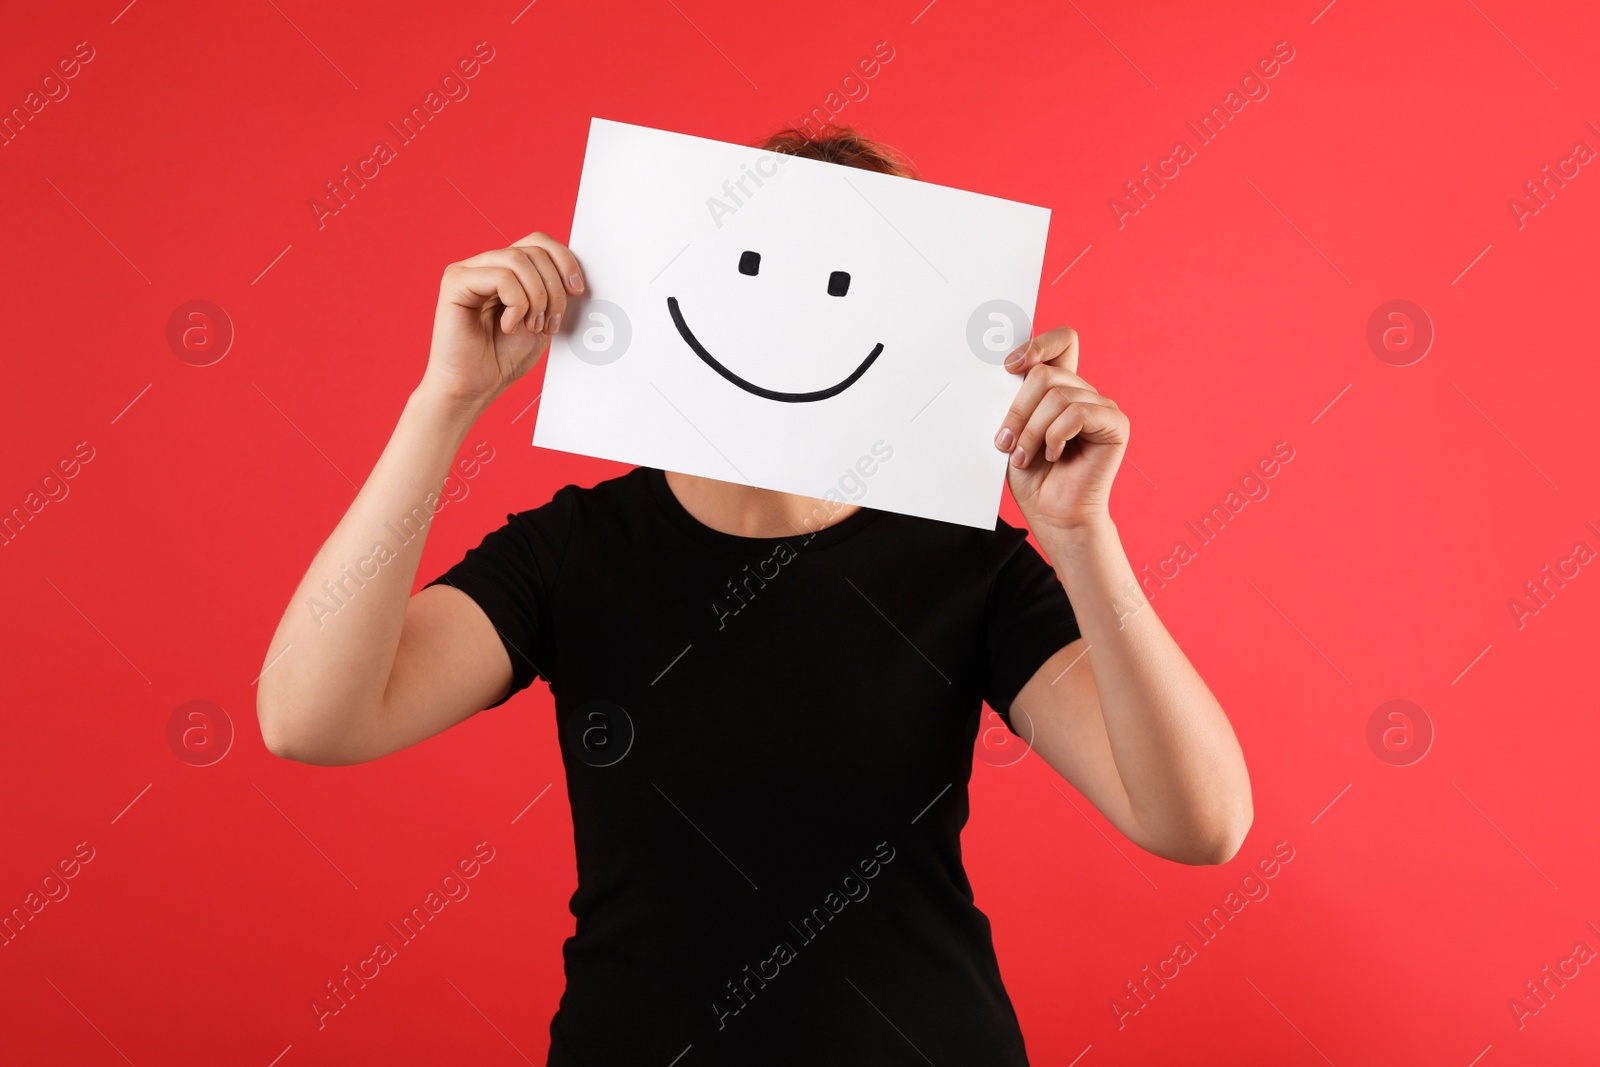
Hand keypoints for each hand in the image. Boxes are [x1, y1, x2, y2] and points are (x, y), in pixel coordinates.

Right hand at [419, 231, 584, 411]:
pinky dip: (516, 303)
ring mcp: (467, 271)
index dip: (564, 261)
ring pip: (518, 259)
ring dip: (537, 296)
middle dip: (553, 288)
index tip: (577, 291)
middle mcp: (484, 265)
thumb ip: (552, 294)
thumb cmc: (501, 359)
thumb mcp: (541, 321)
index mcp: (504, 270)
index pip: (538, 242)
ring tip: (531, 325)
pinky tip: (508, 326)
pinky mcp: (455, 283)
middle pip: (533, 250)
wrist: (472, 388)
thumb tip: (574, 275)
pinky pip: (500, 276)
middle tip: (550, 322)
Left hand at [992, 326, 1128, 534]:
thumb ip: (1015, 398)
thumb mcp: (1013, 430)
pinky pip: (1077, 413)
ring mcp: (1101, 406)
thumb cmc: (1033, 477)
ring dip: (1031, 430)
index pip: (1062, 341)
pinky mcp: (1114, 424)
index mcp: (1062, 387)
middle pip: (1045, 372)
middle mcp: (1084, 392)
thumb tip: (1005, 370)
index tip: (1009, 367)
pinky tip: (1053, 455)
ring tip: (1024, 457)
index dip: (1038, 344)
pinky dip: (1055, 436)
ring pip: (1057, 395)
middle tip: (1006, 442)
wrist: (1052, 514)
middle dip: (1017, 410)